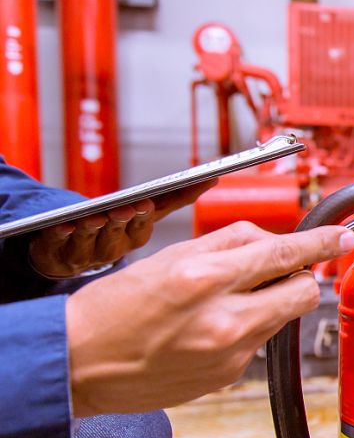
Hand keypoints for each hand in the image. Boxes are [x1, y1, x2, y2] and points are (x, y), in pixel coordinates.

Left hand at [29, 179, 216, 278]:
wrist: (69, 258)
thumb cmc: (112, 231)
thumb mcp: (144, 213)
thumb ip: (175, 198)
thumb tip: (211, 179)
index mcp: (135, 237)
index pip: (144, 225)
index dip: (142, 217)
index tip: (145, 204)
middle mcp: (114, 248)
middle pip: (120, 235)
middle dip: (123, 221)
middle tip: (127, 208)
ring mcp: (87, 252)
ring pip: (92, 241)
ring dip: (94, 228)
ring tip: (95, 216)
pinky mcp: (58, 252)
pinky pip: (60, 244)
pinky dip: (62, 235)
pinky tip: (64, 226)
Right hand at [65, 221, 353, 416]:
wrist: (79, 365)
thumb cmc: (115, 308)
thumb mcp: (171, 256)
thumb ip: (229, 243)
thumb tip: (273, 239)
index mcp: (205, 278)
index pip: (284, 253)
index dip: (321, 244)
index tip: (342, 239)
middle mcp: (224, 319)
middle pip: (302, 291)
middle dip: (298, 276)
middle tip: (278, 270)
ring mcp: (229, 353)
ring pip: (282, 317)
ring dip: (267, 303)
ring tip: (223, 302)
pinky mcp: (228, 377)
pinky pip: (258, 342)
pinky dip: (246, 329)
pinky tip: (208, 328)